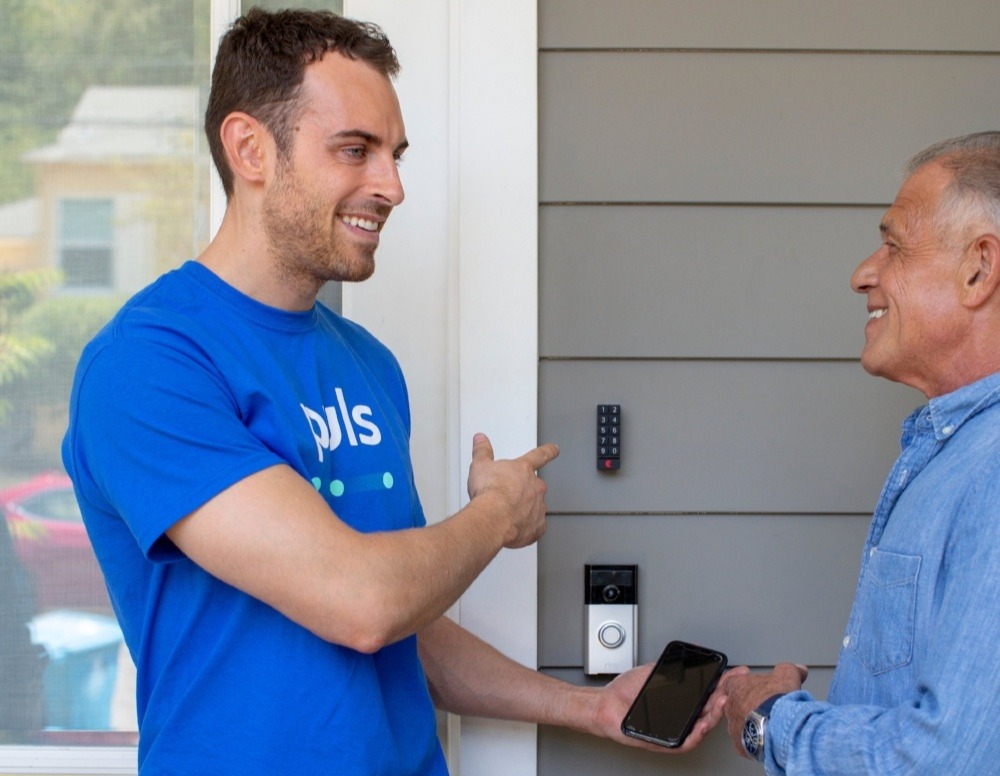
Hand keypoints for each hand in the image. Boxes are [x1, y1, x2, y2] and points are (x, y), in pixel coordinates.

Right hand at [466, 433, 558, 548]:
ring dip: (524, 509)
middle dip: (523, 490)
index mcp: (523, 469)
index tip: (555, 449)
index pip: (539, 455)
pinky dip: (527, 527)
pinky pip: (535, 526)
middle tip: (506, 496)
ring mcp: (539, 507)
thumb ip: (482, 451)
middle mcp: (535, 487)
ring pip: (535, 506)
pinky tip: (514, 527)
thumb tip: (480, 440)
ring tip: (505, 513)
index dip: (548, 451)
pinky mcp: (537, 526)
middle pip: (534, 485)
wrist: (492, 518)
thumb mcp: (480, 466)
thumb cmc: (488, 493)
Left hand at [591, 663, 748, 753]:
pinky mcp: (665, 742)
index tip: (737, 672)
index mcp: (682, 699)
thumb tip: (690, 654)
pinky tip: (702, 724)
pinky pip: (685, 742)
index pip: (708, 692)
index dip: (724, 683)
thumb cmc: (627, 692)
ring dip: (713, 716)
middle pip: (709, 710)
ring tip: (720, 703)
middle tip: (730, 688)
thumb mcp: (654, 672)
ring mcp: (675, 729)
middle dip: (724, 698)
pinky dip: (696, 734)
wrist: (606, 704)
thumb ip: (672, 665)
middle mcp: (682, 715)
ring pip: (701, 727)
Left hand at [722, 663, 807, 756]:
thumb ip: (790, 669)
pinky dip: (755, 741)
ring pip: (740, 724)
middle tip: (767, 707)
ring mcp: (734, 727)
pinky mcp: (740, 746)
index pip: (734, 682)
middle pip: (736, 704)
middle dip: (750, 705)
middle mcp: (731, 706)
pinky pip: (745, 743)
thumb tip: (799, 669)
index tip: (760, 688)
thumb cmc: (778, 700)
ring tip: (769, 725)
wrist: (779, 727)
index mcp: (737, 687)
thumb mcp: (787, 675)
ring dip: (752, 724)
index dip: (748, 684)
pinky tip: (767, 739)